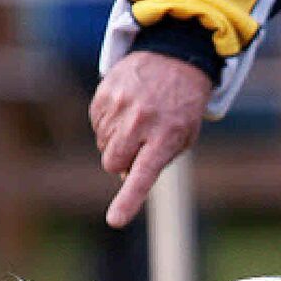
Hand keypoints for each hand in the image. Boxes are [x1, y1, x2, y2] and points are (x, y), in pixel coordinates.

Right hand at [89, 52, 212, 227]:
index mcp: (165, 137)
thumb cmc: (181, 108)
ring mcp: (120, 106)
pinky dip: (109, 125)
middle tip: (139, 148)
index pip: (143, 175)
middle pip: (113, 163)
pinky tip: (127, 111)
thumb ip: (157, 161)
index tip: (115, 221)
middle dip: (121, 163)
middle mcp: (141, 122)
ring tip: (138, 123)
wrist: (174, 58)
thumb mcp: (183, 137)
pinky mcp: (104, 94)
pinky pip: (97, 125)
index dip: (128, 199)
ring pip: (104, 146)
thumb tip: (123, 176)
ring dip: (117, 142)